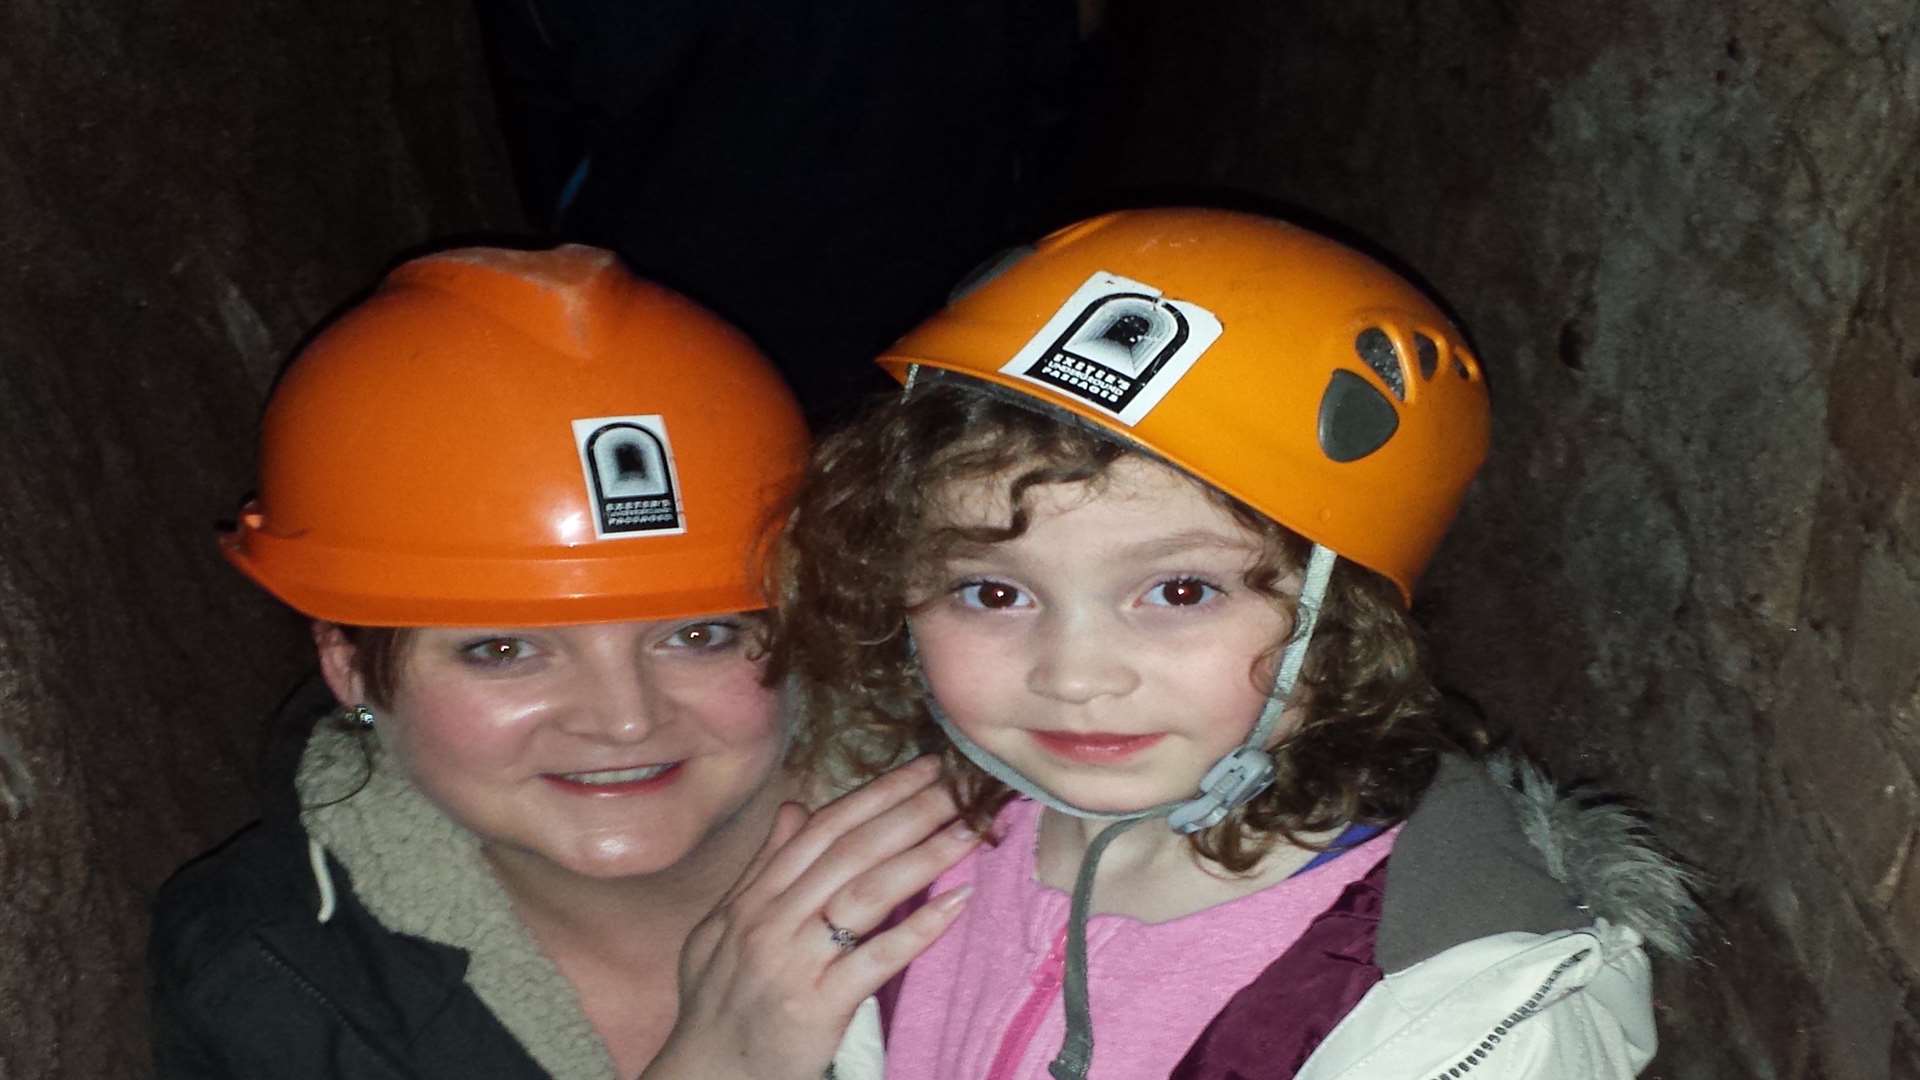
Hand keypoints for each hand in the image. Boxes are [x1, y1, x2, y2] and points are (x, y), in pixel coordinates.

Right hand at [641, 755, 978, 1079]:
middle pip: (852, 852)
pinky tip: (956, 902)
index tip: (923, 768)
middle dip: (910, 811)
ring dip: (924, 856)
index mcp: (754, 897)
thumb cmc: (717, 1003)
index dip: (877, 794)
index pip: (824, 829)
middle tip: (961, 785)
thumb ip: (763, 867)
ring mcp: (794, 962)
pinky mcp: (817, 1006)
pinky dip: (918, 928)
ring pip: (866, 894)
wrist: (706, 1074)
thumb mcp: (722, 927)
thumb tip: (795, 809)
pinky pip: (875, 958)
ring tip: (970, 830)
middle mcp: (771, 920)